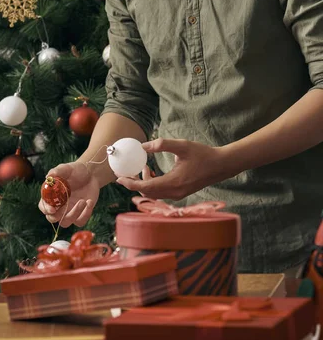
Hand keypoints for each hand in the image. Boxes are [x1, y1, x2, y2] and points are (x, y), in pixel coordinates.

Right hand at [38, 161, 99, 227]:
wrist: (91, 174)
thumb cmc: (76, 170)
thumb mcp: (67, 168)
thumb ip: (57, 171)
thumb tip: (49, 176)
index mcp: (51, 196)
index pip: (43, 206)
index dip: (46, 209)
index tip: (53, 208)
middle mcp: (58, 206)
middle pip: (52, 218)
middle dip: (57, 216)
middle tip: (66, 205)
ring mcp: (69, 211)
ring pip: (65, 223)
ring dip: (74, 214)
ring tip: (83, 201)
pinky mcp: (80, 214)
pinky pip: (80, 222)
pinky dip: (85, 214)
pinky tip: (89, 201)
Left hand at [116, 137, 231, 199]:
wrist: (221, 165)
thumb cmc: (203, 154)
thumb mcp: (182, 145)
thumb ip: (162, 144)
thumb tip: (143, 145)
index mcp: (173, 183)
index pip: (146, 187)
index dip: (130, 183)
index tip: (119, 177)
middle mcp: (174, 193)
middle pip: (147, 193)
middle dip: (134, 183)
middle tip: (124, 172)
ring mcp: (178, 195)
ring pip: (154, 193)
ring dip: (144, 183)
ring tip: (141, 167)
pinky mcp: (180, 193)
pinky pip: (161, 192)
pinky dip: (152, 184)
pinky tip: (151, 171)